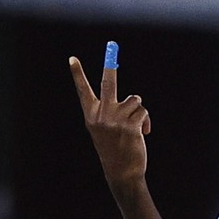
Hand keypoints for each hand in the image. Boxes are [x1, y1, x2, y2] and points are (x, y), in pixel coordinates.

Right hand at [70, 43, 151, 187]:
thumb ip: (111, 113)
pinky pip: (143, 111)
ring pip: (134, 99)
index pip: (83, 91)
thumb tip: (134, 98)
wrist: (122, 173)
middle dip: (110, 64)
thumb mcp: (105, 130)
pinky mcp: (130, 125)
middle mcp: (101, 116)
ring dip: (139, 111)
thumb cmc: (114, 150)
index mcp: (91, 116)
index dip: (78, 74)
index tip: (72, 59)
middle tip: (111, 45)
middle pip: (108, 83)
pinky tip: (142, 133)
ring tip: (135, 127)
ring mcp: (115, 120)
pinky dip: (146, 121)